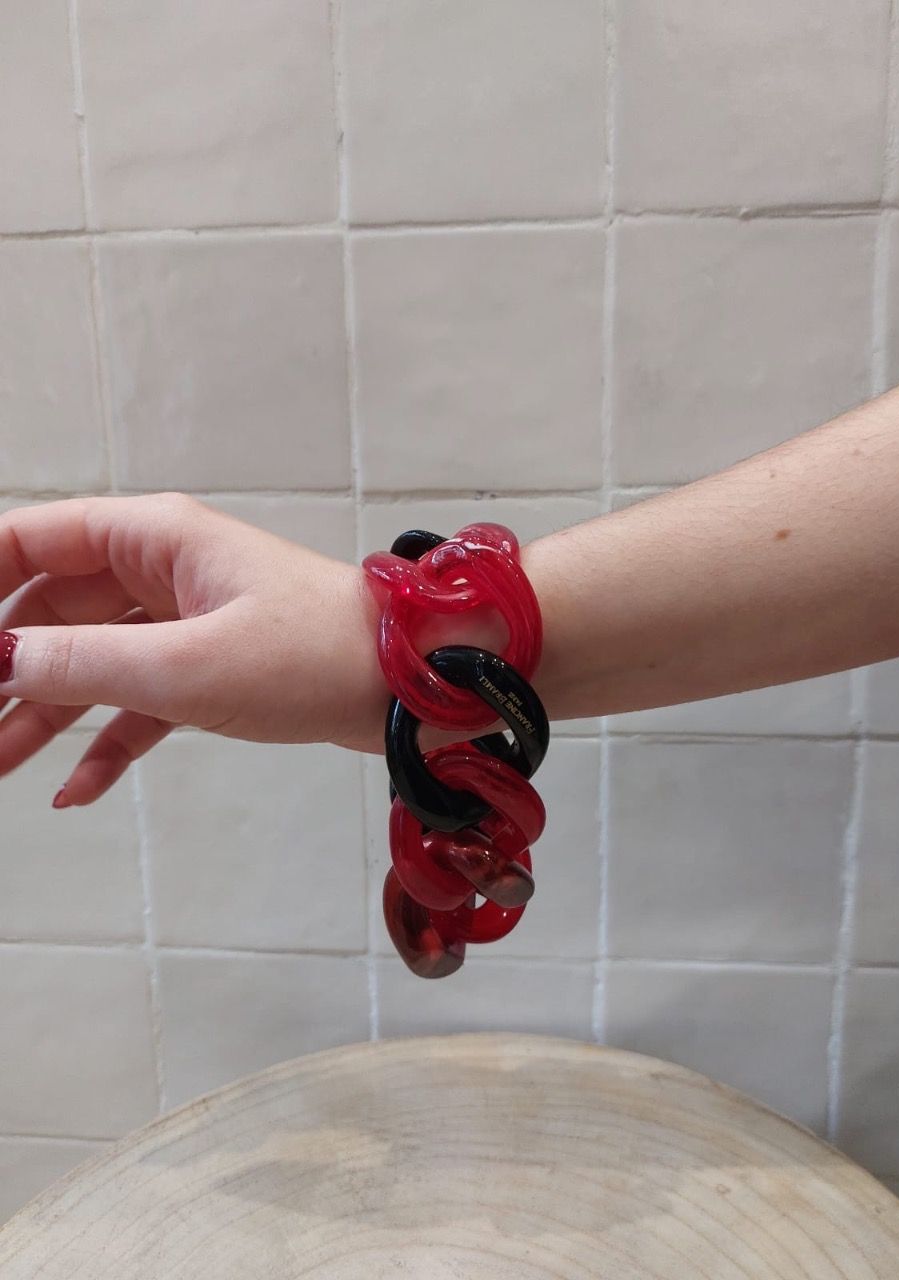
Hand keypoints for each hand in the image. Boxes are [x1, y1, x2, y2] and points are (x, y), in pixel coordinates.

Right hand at [0, 494, 387, 805]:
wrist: (414, 687)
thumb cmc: (314, 653)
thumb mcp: (185, 665)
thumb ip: (83, 663)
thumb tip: (0, 662)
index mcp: (153, 538)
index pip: (32, 539)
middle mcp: (165, 570)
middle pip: (53, 608)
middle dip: (5, 665)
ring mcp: (189, 620)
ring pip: (93, 662)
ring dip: (44, 715)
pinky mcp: (215, 669)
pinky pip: (140, 702)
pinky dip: (108, 742)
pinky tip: (74, 791)